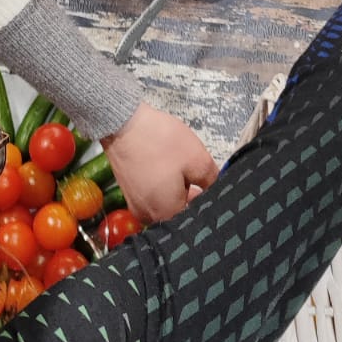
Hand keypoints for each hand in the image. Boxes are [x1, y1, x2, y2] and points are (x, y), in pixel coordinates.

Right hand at [101, 101, 218, 222]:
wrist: (123, 123)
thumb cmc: (159, 142)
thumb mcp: (198, 160)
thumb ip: (214, 181)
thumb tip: (219, 190)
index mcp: (166, 214)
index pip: (197, 218)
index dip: (209, 203)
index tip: (214, 187)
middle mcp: (148, 216)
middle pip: (181, 212)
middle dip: (194, 196)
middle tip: (200, 174)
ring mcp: (136, 204)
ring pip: (168, 202)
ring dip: (179, 188)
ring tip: (183, 167)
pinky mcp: (130, 191)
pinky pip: (154, 193)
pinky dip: (164, 183)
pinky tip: (168, 166)